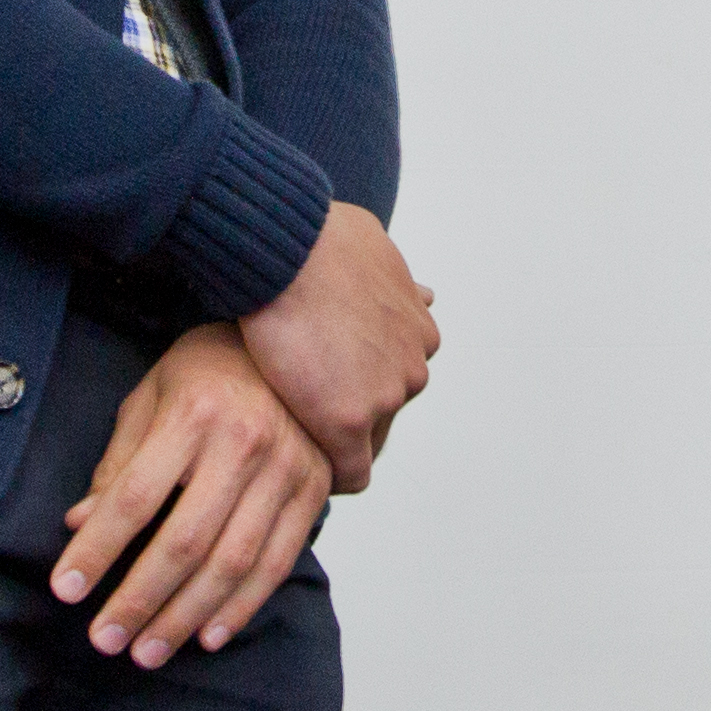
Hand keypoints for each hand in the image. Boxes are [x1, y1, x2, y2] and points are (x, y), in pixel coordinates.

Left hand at [51, 324, 329, 668]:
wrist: (295, 338)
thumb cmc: (207, 371)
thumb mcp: (150, 398)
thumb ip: (118, 463)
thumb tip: (80, 525)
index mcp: (192, 415)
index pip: (134, 497)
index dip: (97, 549)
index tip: (65, 589)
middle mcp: (243, 443)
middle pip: (183, 541)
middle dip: (139, 599)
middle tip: (105, 640)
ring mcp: (285, 469)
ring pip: (231, 562)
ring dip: (184, 616)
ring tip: (147, 652)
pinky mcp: (312, 491)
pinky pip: (275, 562)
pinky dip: (241, 606)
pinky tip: (207, 635)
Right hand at [237, 202, 434, 491]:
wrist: (285, 245)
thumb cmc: (318, 235)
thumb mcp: (379, 249)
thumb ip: (401, 281)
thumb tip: (425, 291)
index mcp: (420, 331)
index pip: (396, 377)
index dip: (361, 385)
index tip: (330, 387)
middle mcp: (413, 366)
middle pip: (385, 411)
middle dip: (352, 412)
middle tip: (307, 410)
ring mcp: (385, 397)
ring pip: (368, 440)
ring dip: (337, 437)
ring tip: (298, 432)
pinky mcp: (348, 422)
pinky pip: (351, 472)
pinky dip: (333, 475)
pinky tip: (307, 470)